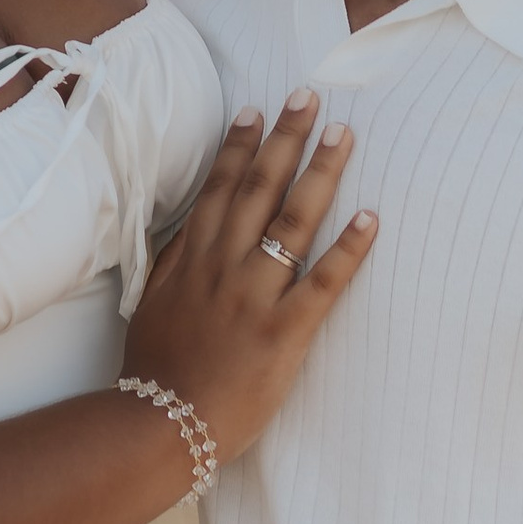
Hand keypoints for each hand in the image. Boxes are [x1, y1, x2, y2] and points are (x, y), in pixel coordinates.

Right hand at [122, 95, 375, 462]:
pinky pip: (323, 283)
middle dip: (285, 140)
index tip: (257, 110)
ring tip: (343, 136)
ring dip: (320, 175)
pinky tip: (371, 217)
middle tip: (309, 97)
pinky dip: (348, 248)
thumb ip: (173, 265)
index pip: (218, 190)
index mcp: (191, 262)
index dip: (240, 147)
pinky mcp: (284, 333)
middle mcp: (223, 269)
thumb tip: (190, 229)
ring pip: (292, 223)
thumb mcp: (151, 306)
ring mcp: (254, 298)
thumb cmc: (154, 372)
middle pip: (258, 190)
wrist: (159, 426)